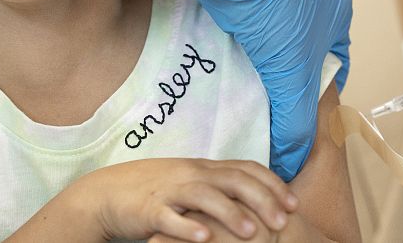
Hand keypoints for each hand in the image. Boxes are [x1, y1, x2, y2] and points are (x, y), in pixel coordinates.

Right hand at [71, 158, 297, 241]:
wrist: (107, 193)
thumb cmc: (154, 190)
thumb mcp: (190, 181)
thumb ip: (218, 185)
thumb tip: (254, 196)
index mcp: (204, 167)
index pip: (246, 168)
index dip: (272, 184)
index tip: (294, 204)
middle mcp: (191, 174)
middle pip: (232, 180)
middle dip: (261, 199)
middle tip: (283, 222)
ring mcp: (169, 190)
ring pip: (205, 196)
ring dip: (231, 213)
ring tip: (252, 234)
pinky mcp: (149, 209)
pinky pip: (169, 217)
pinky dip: (187, 227)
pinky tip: (204, 239)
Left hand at [154, 0, 352, 180]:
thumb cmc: (274, 5)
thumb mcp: (292, 75)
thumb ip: (295, 122)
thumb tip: (290, 160)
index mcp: (337, 7)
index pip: (333, 61)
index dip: (316, 90)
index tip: (298, 112)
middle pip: (298, 47)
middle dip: (282, 73)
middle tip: (263, 101)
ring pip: (268, 30)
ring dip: (254, 54)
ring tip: (237, 82)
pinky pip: (242, 13)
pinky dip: (233, 34)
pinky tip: (219, 53)